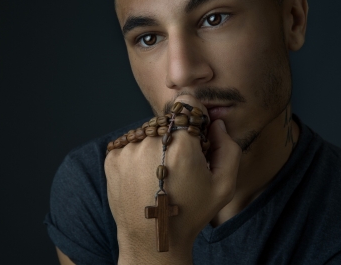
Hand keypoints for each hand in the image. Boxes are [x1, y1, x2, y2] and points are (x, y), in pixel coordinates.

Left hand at [104, 95, 241, 263]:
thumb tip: (216, 123)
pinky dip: (139, 153)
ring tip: (161, 172)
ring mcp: (128, 150)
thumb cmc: (191, 212)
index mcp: (181, 144)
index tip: (195, 134)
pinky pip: (131, 143)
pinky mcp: (112, 158)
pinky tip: (145, 175)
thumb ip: (228, 148)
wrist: (152, 238)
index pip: (187, 103)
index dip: (195, 116)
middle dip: (176, 133)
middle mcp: (151, 141)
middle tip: (180, 162)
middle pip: (167, 118)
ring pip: (148, 130)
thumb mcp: (223, 185)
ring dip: (156, 142)